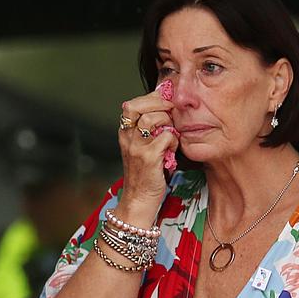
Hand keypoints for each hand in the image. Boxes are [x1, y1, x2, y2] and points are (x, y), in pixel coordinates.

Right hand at [117, 81, 177, 215]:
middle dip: (159, 103)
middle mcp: (127, 137)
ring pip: (151, 118)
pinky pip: (166, 136)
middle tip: (172, 110)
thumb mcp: (142, 148)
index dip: (151, 98)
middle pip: (137, 105)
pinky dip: (174, 140)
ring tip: (172, 132)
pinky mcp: (148, 157)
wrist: (139, 199)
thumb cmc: (146, 173)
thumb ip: (149, 130)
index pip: (132, 104)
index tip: (166, 100)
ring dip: (167, 121)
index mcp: (124, 133)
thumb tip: (167, 109)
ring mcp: (136, 147)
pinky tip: (173, 149)